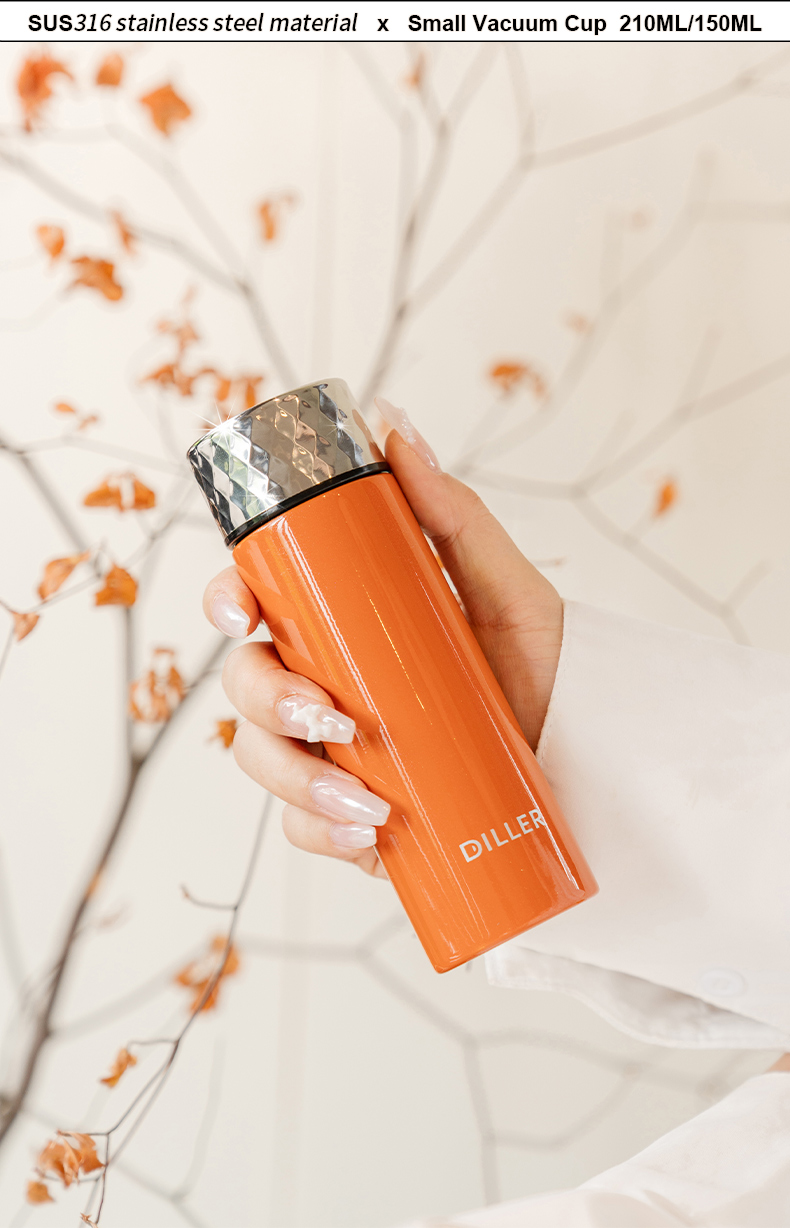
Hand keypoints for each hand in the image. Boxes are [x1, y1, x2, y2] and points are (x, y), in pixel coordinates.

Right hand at [203, 399, 563, 876]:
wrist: (584, 761)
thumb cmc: (541, 667)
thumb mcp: (505, 587)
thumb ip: (452, 513)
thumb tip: (394, 425)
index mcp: (340, 624)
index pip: (255, 602)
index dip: (227, 601)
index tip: (245, 613)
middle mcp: (323, 683)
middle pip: (244, 683)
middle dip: (268, 700)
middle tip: (332, 714)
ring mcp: (332, 751)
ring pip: (261, 758)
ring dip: (297, 779)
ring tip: (367, 798)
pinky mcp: (351, 814)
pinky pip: (301, 827)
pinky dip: (322, 832)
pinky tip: (367, 838)